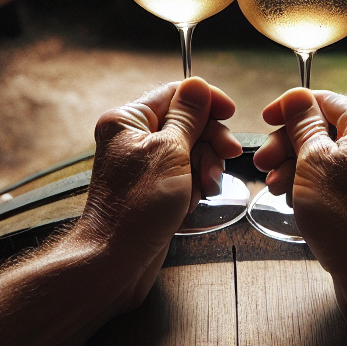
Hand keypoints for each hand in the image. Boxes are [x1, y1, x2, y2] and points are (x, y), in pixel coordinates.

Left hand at [69, 78, 242, 308]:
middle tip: (227, 158)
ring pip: (191, 151)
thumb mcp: (171, 152)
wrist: (116, 260)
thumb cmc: (137, 207)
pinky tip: (194, 202)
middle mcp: (133, 138)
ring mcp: (143, 165)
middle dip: (210, 142)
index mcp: (129, 119)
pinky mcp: (153, 189)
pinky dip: (195, 186)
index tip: (230, 114)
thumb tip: (199, 85)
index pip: (175, 93)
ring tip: (206, 188)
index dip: (207, 101)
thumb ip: (188, 117)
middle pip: (187, 123)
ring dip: (205, 167)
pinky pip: (185, 175)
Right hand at [252, 88, 346, 277]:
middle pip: (324, 127)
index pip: (323, 100)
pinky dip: (312, 182)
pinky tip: (295, 198)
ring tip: (277, 187)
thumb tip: (295, 98)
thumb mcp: (312, 160)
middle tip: (264, 163)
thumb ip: (302, 123)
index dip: (288, 109)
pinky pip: (336, 175)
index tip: (266, 120)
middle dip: (288, 145)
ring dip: (296, 166)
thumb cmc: (346, 218)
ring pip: (326, 154)